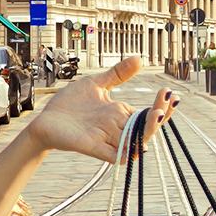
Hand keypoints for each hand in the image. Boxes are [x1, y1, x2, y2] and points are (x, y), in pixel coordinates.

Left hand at [22, 57, 177, 163]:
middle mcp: (117, 127)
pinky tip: (139, 143)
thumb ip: (118, 74)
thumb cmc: (69, 104)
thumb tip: (139, 59)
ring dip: (149, 130)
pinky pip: (116, 156)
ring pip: (136, 141)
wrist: (45, 119)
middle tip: (167, 99)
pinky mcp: (94, 148)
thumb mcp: (96, 83)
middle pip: (147, 127)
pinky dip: (128, 152)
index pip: (147, 113)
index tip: (170, 93)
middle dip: (161, 114)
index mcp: (120, 114)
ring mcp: (108, 139)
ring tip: (157, 113)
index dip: (162, 106)